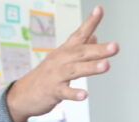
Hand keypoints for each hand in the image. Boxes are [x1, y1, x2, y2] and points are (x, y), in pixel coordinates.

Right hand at [5, 6, 117, 121]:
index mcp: (65, 52)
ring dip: (91, 67)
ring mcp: (56, 76)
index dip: (90, 22)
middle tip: (115, 47)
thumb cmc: (45, 77)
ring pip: (75, 70)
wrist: (23, 95)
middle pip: (81, 52)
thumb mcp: (62, 59)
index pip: (79, 34)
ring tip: (106, 65)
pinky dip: (74, 94)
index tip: (100, 10)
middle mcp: (61, 60)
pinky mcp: (52, 91)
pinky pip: (64, 92)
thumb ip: (79, 48)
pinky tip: (84, 95)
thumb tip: (94, 37)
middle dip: (99, 50)